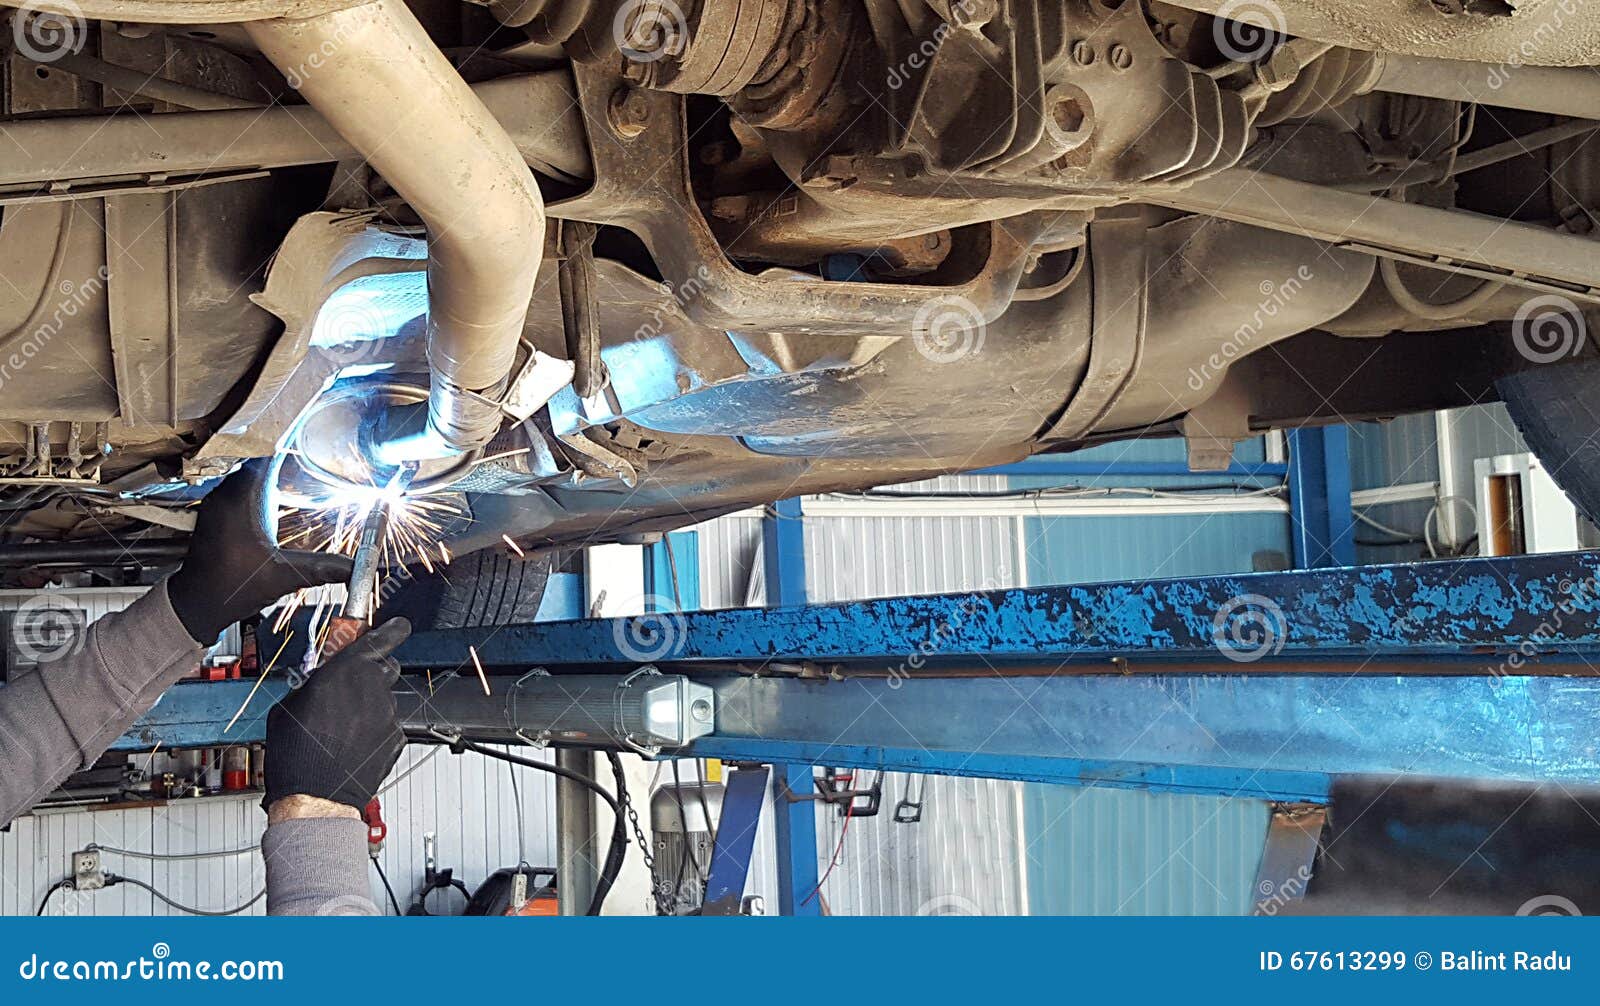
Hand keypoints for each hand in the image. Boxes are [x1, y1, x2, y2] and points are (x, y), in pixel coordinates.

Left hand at [167, 459, 353, 644]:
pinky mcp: (216, 515)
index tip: (306, 436)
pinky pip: (238, 488)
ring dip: (270, 472)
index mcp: (241, 502)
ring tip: (295, 471)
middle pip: (256, 460)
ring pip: (245, 473)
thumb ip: (324, 568)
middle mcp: (225, 497)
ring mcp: (217, 505)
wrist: (198, 605)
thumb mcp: (284, 576)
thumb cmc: (229, 589)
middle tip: (309, 455)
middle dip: (284, 457)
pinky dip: (258, 486)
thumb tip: (356, 568)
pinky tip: (274, 496)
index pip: (265, 457)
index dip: (288, 443)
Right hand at [264, 618, 410, 812]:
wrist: (314, 795)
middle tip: (351, 691)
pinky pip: (388, 725)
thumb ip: (313, 684)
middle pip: (386, 668)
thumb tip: (321, 680)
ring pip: (386, 699)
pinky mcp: (396, 737)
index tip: (399, 626)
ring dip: (370, 706)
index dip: (392, 630)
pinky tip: (353, 744)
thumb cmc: (296, 753)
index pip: (381, 638)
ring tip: (344, 728)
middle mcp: (373, 688)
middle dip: (372, 674)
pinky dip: (376, 730)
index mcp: (346, 671)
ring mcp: (388, 713)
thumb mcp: (289, 706)